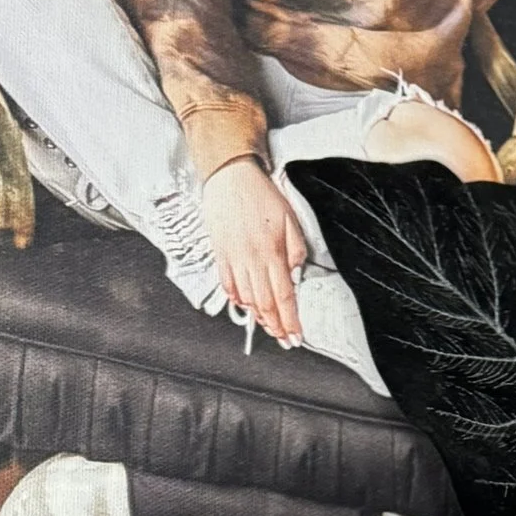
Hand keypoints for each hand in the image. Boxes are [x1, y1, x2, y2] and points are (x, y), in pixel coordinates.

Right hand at [201, 157, 305, 344]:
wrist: (229, 175)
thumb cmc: (261, 194)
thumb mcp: (290, 220)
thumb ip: (296, 251)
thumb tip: (295, 277)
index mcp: (271, 252)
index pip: (284, 296)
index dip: (290, 321)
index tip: (296, 336)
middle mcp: (250, 258)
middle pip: (265, 303)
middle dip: (276, 326)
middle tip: (284, 340)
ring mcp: (232, 257)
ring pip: (246, 298)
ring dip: (259, 317)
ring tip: (269, 328)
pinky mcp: (219, 253)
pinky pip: (228, 284)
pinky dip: (237, 300)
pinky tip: (246, 307)